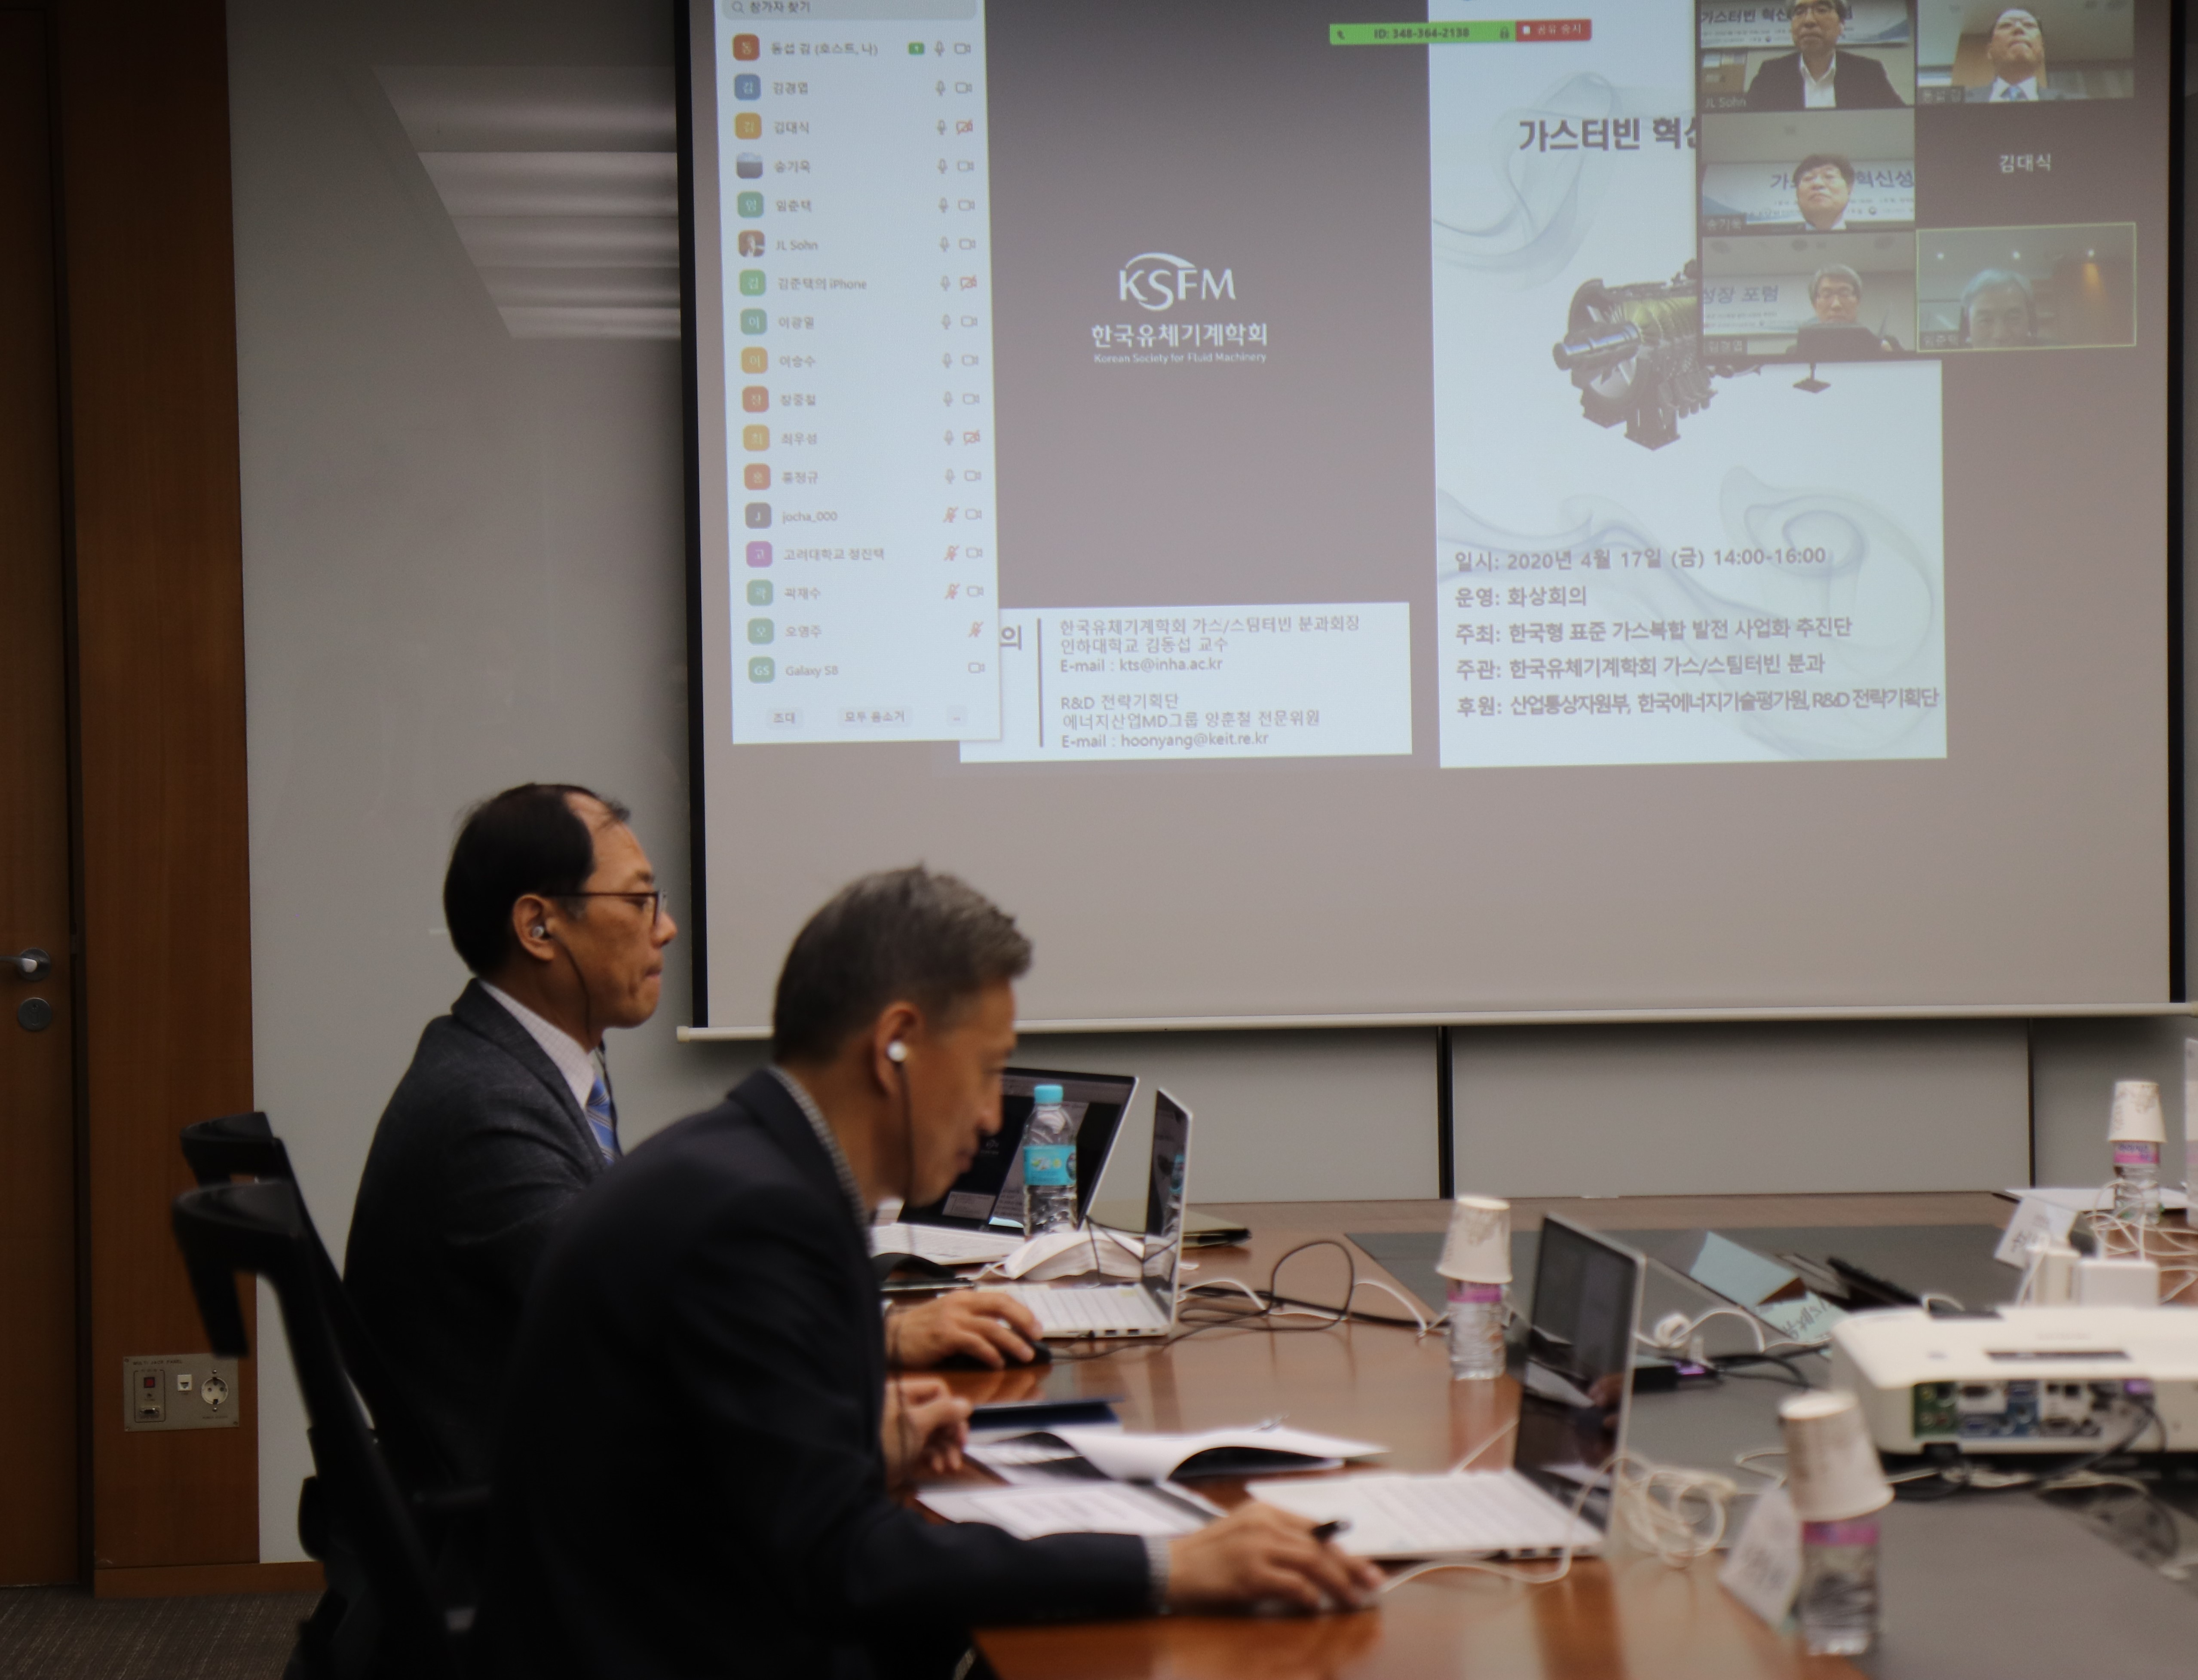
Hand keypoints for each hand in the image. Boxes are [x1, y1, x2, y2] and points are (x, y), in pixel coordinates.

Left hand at [881, 1376, 970, 1486]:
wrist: (859, 1475)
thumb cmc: (884, 1442)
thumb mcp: (916, 1423)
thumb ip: (943, 1411)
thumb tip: (965, 1404)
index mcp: (903, 1393)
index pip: (937, 1390)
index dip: (950, 1406)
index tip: (957, 1425)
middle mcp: (905, 1409)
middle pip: (939, 1413)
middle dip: (952, 1432)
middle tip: (961, 1445)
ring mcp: (905, 1430)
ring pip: (935, 1433)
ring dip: (947, 1448)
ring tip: (952, 1464)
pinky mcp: (905, 1449)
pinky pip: (927, 1448)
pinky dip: (935, 1457)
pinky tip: (938, 1467)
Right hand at [887, 1290, 1041, 1368]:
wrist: (891, 1338)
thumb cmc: (920, 1332)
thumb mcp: (948, 1317)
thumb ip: (971, 1320)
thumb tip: (1000, 1332)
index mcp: (964, 1297)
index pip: (1000, 1298)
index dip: (1022, 1311)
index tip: (1036, 1326)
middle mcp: (960, 1303)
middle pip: (1002, 1306)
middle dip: (1024, 1321)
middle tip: (1037, 1337)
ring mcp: (952, 1318)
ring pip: (992, 1327)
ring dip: (1013, 1342)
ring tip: (1025, 1355)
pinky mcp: (945, 1335)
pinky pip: (975, 1343)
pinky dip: (990, 1353)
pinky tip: (997, 1363)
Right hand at [1166, 1503, 1384, 1614]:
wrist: (1171, 1567)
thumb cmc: (1208, 1556)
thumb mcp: (1244, 1535)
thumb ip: (1276, 1541)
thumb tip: (1316, 1562)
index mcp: (1265, 1511)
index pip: (1315, 1529)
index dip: (1344, 1549)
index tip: (1365, 1566)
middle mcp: (1264, 1524)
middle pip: (1320, 1545)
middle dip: (1351, 1566)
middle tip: (1374, 1583)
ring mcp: (1257, 1547)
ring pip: (1313, 1563)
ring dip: (1338, 1584)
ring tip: (1354, 1600)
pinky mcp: (1250, 1573)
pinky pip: (1293, 1584)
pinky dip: (1309, 1597)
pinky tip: (1316, 1606)